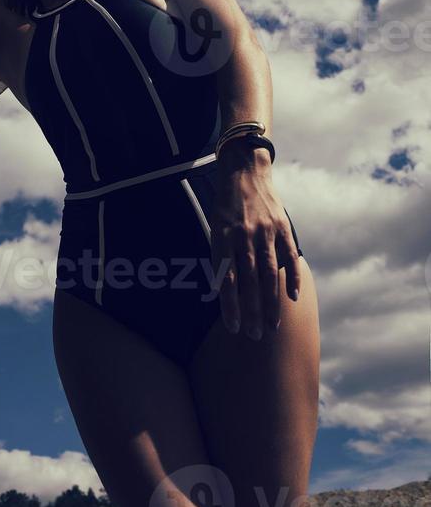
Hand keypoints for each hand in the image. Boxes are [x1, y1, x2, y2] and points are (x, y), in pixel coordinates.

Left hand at [210, 148, 301, 339]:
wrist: (244, 170)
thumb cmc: (226, 205)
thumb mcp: (215, 226)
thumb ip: (222, 256)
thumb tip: (223, 290)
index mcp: (222, 237)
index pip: (227, 279)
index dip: (230, 305)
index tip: (233, 328)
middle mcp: (243, 236)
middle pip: (249, 281)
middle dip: (252, 312)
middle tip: (255, 336)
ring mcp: (264, 231)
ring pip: (268, 273)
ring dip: (270, 303)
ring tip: (272, 326)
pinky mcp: (281, 226)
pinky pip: (288, 256)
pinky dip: (291, 277)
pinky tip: (292, 298)